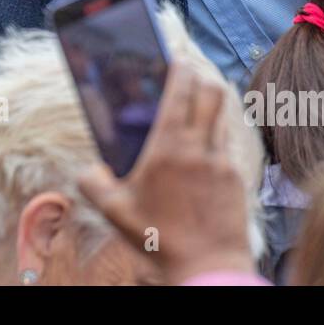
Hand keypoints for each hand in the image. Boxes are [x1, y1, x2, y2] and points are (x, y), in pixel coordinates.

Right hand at [77, 61, 254, 285]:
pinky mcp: (236, 177)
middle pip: (212, 91)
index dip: (180, 67)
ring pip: (223, 114)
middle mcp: (200, 147)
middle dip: (201, 76)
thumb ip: (93, 184)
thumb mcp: (115, 212)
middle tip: (188, 74)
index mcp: (169, 146)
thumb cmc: (158, 240)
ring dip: (211, 102)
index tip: (176, 57)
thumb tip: (87, 170)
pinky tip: (206, 142)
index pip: (182, 89)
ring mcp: (222, 161)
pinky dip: (218, 132)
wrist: (207, 267)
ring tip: (196, 103)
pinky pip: (228, 143)